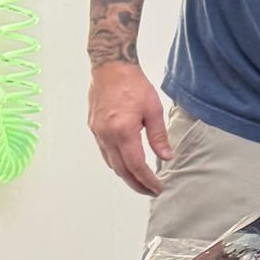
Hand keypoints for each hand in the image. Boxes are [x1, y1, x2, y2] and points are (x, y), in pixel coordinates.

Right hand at [88, 62, 171, 196]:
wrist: (110, 67)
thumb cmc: (133, 84)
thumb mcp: (153, 109)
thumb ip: (158, 136)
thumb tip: (165, 157)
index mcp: (123, 131)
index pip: (136, 165)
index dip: (147, 180)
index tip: (158, 188)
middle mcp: (107, 135)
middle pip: (121, 170)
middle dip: (136, 184)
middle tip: (150, 191)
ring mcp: (97, 132)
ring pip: (111, 163)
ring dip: (126, 175)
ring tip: (141, 181)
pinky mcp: (94, 127)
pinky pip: (104, 152)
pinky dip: (116, 162)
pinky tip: (126, 163)